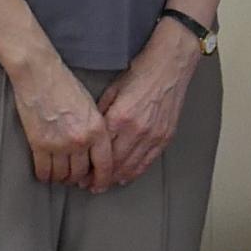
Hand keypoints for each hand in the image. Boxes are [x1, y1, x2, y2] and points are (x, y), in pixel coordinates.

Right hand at [12, 58, 117, 191]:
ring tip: (61, 176)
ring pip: (63, 175)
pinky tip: (46, 174)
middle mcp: (80, 140)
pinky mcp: (39, 144)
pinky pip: (44, 171)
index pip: (105, 165)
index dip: (102, 180)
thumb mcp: (91, 107)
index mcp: (97, 129)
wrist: (39, 74)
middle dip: (79, 180)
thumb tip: (96, 152)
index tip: (98, 186)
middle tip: (76, 180)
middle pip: (82, 174)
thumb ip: (96, 130)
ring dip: (62, 179)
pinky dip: (45, 176)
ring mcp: (59, 144)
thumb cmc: (65, 85)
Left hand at [96, 24, 200, 187]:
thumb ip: (102, 114)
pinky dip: (135, 171)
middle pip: (115, 164)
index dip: (90, 167)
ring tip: (104, 185)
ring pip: (131, 167)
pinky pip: (148, 161)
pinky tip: (125, 177)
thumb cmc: (140, 72)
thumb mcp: (112, 90)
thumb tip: (92, 132)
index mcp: (119, 117)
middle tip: (88, 185)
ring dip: (116, 178)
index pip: (100, 152)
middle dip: (100, 177)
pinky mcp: (165, 136)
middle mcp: (137, 130)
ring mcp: (153, 135)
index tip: (81, 174)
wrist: (170, 65)